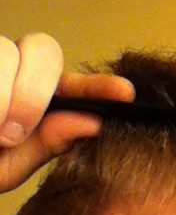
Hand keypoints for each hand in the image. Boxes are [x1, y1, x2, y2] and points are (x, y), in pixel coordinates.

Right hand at [0, 33, 134, 192]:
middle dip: (33, 91)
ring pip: (5, 49)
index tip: (125, 93)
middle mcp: (15, 73)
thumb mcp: (7, 165)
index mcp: (36, 100)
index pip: (75, 85)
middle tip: (13, 133)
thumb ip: (46, 144)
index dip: (100, 86)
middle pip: (44, 50)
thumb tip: (92, 123)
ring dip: (3, 92)